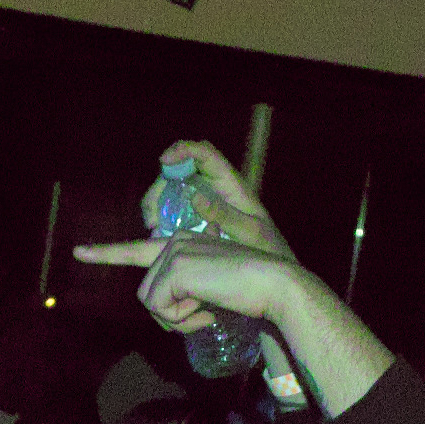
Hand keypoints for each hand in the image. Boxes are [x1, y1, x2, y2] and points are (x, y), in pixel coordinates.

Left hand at [69, 233, 308, 335]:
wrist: (275, 286)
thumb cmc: (251, 294)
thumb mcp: (212, 293)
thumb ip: (185, 294)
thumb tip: (164, 310)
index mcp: (182, 243)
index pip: (137, 249)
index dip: (106, 253)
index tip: (78, 252)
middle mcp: (174, 242)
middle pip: (147, 294)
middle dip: (171, 316)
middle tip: (203, 314)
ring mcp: (174, 251)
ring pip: (150, 302)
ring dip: (177, 319)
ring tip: (207, 310)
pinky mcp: (176, 266)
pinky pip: (159, 307)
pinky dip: (182, 319)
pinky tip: (206, 308)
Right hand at [140, 140, 296, 261]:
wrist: (272, 274)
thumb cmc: (267, 249)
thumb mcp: (251, 233)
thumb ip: (226, 215)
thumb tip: (195, 197)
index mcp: (231, 184)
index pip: (205, 154)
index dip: (184, 149)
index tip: (164, 160)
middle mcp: (214, 189)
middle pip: (180, 172)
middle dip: (161, 185)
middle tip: (152, 212)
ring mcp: (203, 204)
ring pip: (172, 191)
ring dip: (156, 202)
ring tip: (152, 225)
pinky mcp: (195, 221)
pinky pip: (172, 212)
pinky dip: (160, 217)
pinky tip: (156, 232)